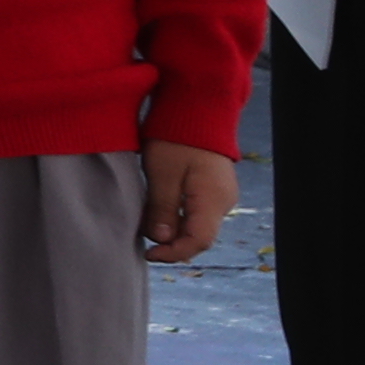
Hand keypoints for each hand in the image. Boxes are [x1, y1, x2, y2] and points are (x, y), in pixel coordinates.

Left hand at [142, 139, 238, 266]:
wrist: (196, 110)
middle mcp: (222, 202)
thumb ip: (161, 207)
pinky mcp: (212, 189)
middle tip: (142, 241)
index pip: (198, 241)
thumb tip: (160, 239)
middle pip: (197, 236)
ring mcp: (219, 196)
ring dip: (171, 230)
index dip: (173, 253)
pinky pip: (195, 213)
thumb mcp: (162, 173)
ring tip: (146, 223)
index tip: (148, 253)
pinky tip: (156, 210)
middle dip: (170, 243)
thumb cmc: (176, 139)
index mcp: (212, 200)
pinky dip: (176, 217)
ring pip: (195, 225)